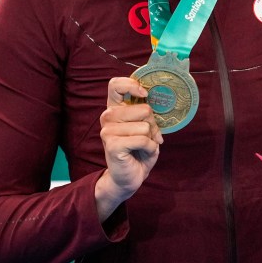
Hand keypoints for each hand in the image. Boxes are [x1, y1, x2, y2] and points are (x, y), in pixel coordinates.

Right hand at [94, 76, 162, 220]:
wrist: (128, 178)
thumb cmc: (138, 151)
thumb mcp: (145, 128)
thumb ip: (146, 114)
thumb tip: (153, 105)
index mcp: (115, 108)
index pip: (115, 84)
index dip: (132, 85)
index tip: (145, 94)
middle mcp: (108, 116)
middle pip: (144, 109)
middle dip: (153, 125)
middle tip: (148, 137)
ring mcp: (108, 130)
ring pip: (145, 126)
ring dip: (151, 139)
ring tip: (143, 148)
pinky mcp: (112, 144)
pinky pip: (143, 140)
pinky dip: (149, 148)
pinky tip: (142, 154)